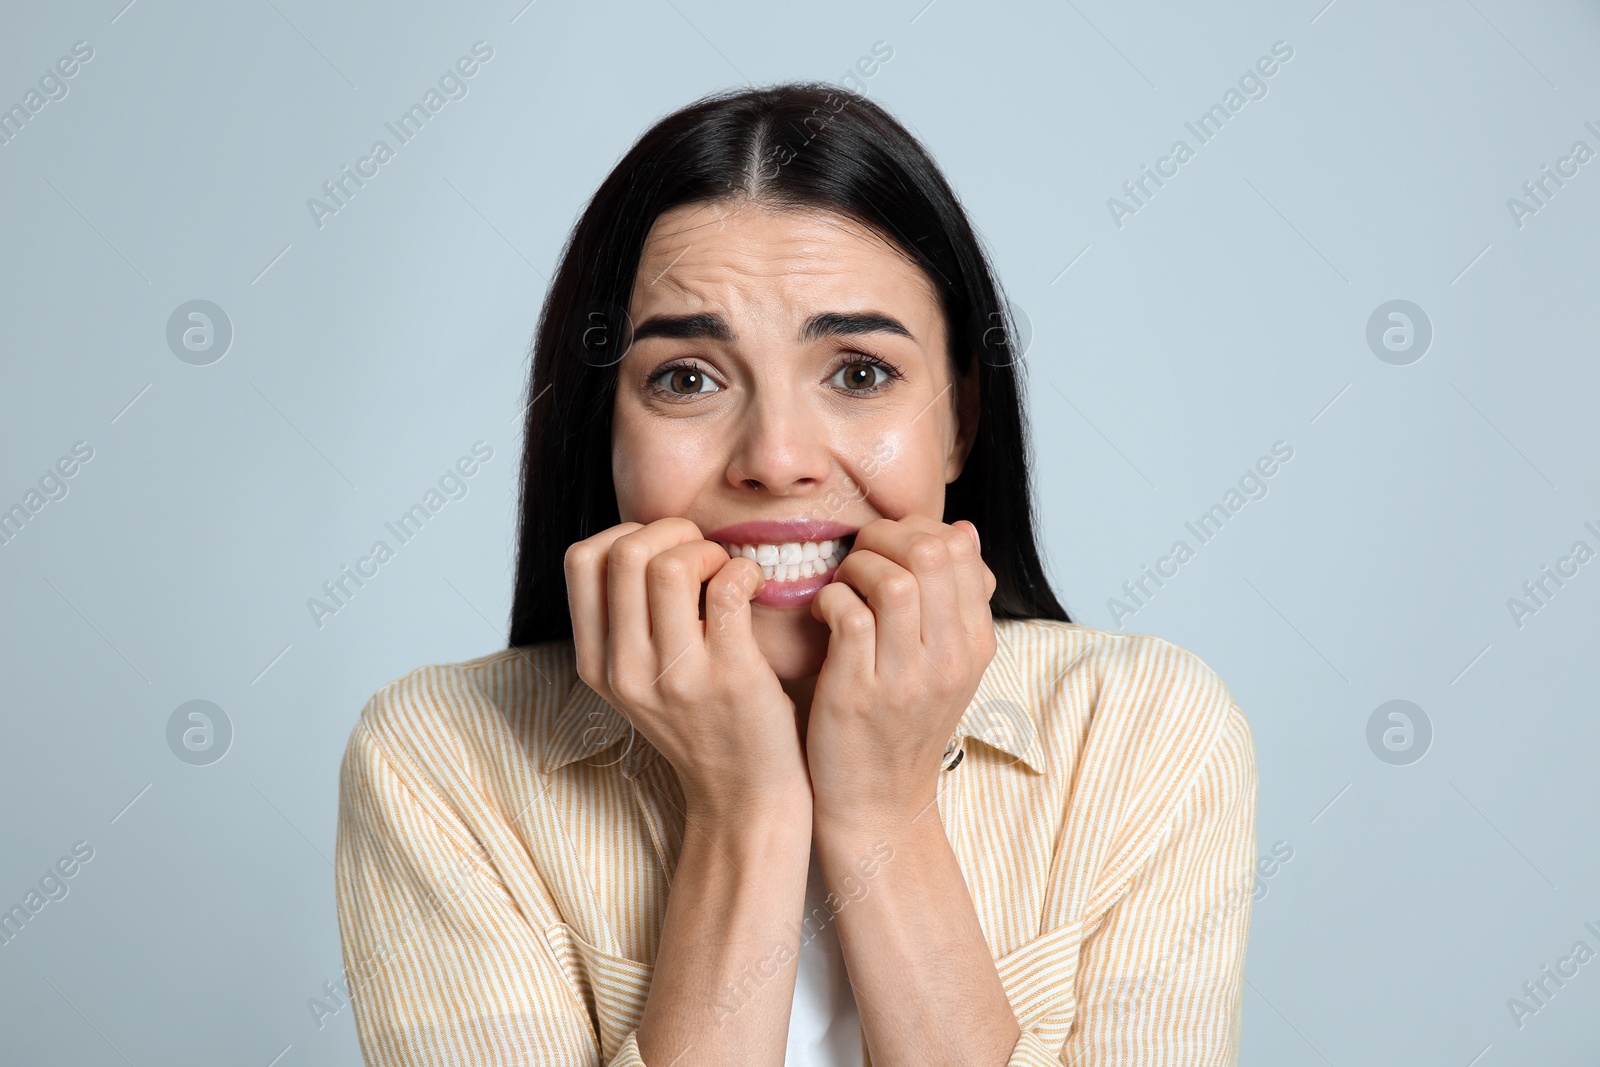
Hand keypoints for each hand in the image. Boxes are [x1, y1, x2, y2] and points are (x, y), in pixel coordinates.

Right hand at [564, 517, 810, 820]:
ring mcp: (675, 676)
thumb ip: (628, 621)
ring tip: (726, 574)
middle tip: (703, 555)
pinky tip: (754, 588)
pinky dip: (744, 571)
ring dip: (708, 551)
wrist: (744, 796)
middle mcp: (626, 670)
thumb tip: (645, 539)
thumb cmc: (701, 723)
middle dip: (673, 532)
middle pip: (626, 552)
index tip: (662, 552)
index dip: (626, 534)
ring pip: (671, 566)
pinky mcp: (730, 676)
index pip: (580, 561)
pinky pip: (727, 588)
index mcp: (597, 664)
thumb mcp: (639, 680)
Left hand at [804, 515, 997, 828]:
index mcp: (976, 644)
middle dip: (884, 539)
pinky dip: (830, 600)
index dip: (916, 531)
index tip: (888, 548)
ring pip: (893, 581)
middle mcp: (950, 659)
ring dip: (855, 568)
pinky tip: (824, 614)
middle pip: (931, 555)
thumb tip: (962, 529)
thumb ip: (953, 599)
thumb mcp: (946, 663)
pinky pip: (849, 615)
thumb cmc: (902, 723)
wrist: (880, 802)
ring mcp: (907, 678)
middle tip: (859, 558)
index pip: (960, 551)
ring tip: (843, 585)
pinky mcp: (859, 692)